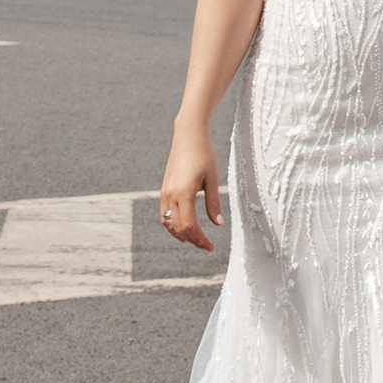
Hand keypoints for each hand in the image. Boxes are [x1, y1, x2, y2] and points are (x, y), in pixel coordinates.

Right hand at [160, 125, 221, 249]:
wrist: (188, 135)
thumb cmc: (204, 154)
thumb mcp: (213, 179)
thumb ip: (214, 203)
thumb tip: (218, 224)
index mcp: (183, 193)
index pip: (188, 226)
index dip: (199, 240)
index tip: (210, 247)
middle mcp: (170, 195)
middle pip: (178, 228)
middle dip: (192, 240)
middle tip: (206, 246)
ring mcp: (165, 192)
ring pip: (168, 223)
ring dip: (180, 234)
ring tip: (195, 239)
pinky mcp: (164, 189)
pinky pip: (164, 214)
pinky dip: (173, 225)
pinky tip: (183, 226)